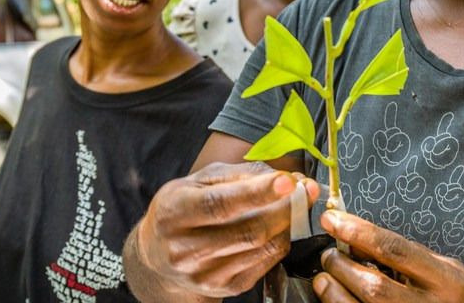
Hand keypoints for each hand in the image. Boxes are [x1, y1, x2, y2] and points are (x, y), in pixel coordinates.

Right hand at [131, 162, 319, 297]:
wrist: (158, 253)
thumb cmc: (182, 208)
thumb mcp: (198, 181)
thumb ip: (239, 175)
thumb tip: (282, 177)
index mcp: (173, 212)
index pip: (219, 204)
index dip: (256, 193)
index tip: (286, 181)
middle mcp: (184, 249)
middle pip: (248, 230)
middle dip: (285, 208)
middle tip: (305, 189)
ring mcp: (204, 274)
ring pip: (261, 247)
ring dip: (287, 223)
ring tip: (295, 204)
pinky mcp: (223, 288)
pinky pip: (265, 262)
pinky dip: (279, 240)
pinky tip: (279, 226)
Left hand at [312, 210, 463, 302]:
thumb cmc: (450, 290)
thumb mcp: (438, 264)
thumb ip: (402, 254)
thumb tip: (353, 239)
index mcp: (445, 279)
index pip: (394, 250)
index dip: (358, 232)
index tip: (331, 219)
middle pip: (374, 287)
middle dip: (341, 267)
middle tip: (328, 255)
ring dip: (333, 293)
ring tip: (324, 278)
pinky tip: (336, 297)